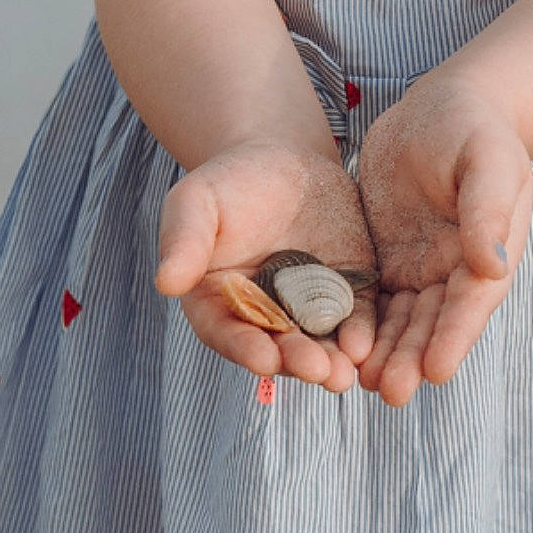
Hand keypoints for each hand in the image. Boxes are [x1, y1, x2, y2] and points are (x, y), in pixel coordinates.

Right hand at [153, 141, 378, 392]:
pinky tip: (367, 343)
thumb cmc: (228, 182)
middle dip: (298, 360)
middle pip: (279, 346)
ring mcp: (308, 307)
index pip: (229, 333)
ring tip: (346, 371)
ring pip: (320, 341)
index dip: (246, 348)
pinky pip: (355, 317)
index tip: (264, 360)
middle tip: (320, 372)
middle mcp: (265, 316)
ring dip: (333, 360)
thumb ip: (184, 240)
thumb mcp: (197, 201)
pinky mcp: (346, 291)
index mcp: (219, 303)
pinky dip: (361, 333)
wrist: (281, 160)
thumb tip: (166, 282)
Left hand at [355, 74, 532, 405]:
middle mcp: (455, 269)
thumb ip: (486, 208)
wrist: (442, 106)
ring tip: (362, 384)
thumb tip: (493, 263)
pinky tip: (338, 348)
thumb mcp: (487, 158)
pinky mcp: (385, 257)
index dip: (453, 338)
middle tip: (389, 392)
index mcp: (488, 251)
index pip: (470, 304)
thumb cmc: (473, 127)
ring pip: (400, 320)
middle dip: (412, 358)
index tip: (436, 373)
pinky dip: (360, 325)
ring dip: (386, 352)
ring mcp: (419, 266)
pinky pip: (372, 298)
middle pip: (432, 323)